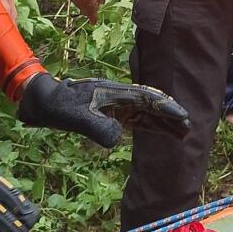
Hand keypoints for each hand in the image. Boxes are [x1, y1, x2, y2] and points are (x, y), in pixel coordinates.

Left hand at [19, 72, 189, 149]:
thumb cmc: (58, 106)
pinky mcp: (112, 114)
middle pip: (150, 106)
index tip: (181, 116)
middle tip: (189, 128)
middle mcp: (119, 97)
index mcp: (113, 93)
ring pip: (146, 114)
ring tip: (183, 134)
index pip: (145, 100)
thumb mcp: (75, 117)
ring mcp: (116, 106)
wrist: (44, 101)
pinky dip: (151, 126)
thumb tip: (118, 138)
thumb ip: (96, 127)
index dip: (164, 108)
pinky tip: (162, 132)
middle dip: (169, 116)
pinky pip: (136, 120)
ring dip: (163, 123)